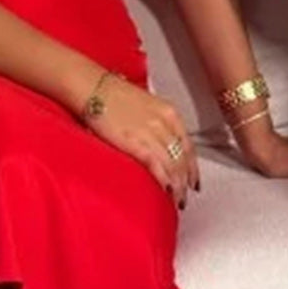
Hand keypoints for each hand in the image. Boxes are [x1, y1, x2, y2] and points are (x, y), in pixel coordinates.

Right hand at [82, 75, 199, 208]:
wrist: (93, 88)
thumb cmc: (113, 95)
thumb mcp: (146, 104)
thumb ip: (157, 122)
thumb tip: (160, 142)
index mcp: (169, 113)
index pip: (189, 146)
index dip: (193, 167)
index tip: (193, 181)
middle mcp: (165, 123)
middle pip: (183, 159)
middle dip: (186, 181)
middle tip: (185, 197)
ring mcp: (152, 134)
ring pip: (173, 166)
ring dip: (177, 186)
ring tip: (176, 200)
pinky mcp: (136, 143)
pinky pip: (157, 166)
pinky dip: (164, 181)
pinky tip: (166, 191)